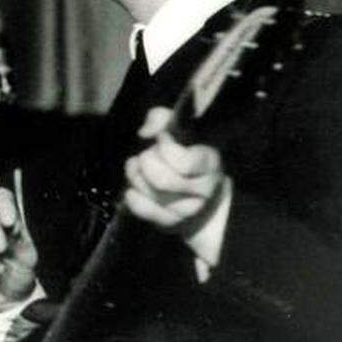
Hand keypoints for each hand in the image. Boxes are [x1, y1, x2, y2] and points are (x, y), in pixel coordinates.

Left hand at [123, 107, 228, 237]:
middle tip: (147, 154)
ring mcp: (189, 210)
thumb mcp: (177, 127)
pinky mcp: (172, 223)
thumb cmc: (182, 150)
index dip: (164, 147)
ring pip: (150, 193)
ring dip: (136, 176)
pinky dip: (132, 194)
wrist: (194, 187)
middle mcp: (204, 190)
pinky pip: (142, 209)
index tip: (161, 138)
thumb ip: (161, 118)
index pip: (183, 163)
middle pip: (162, 180)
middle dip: (147, 162)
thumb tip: (145, 132)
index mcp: (210, 163)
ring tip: (140, 168)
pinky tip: (134, 186)